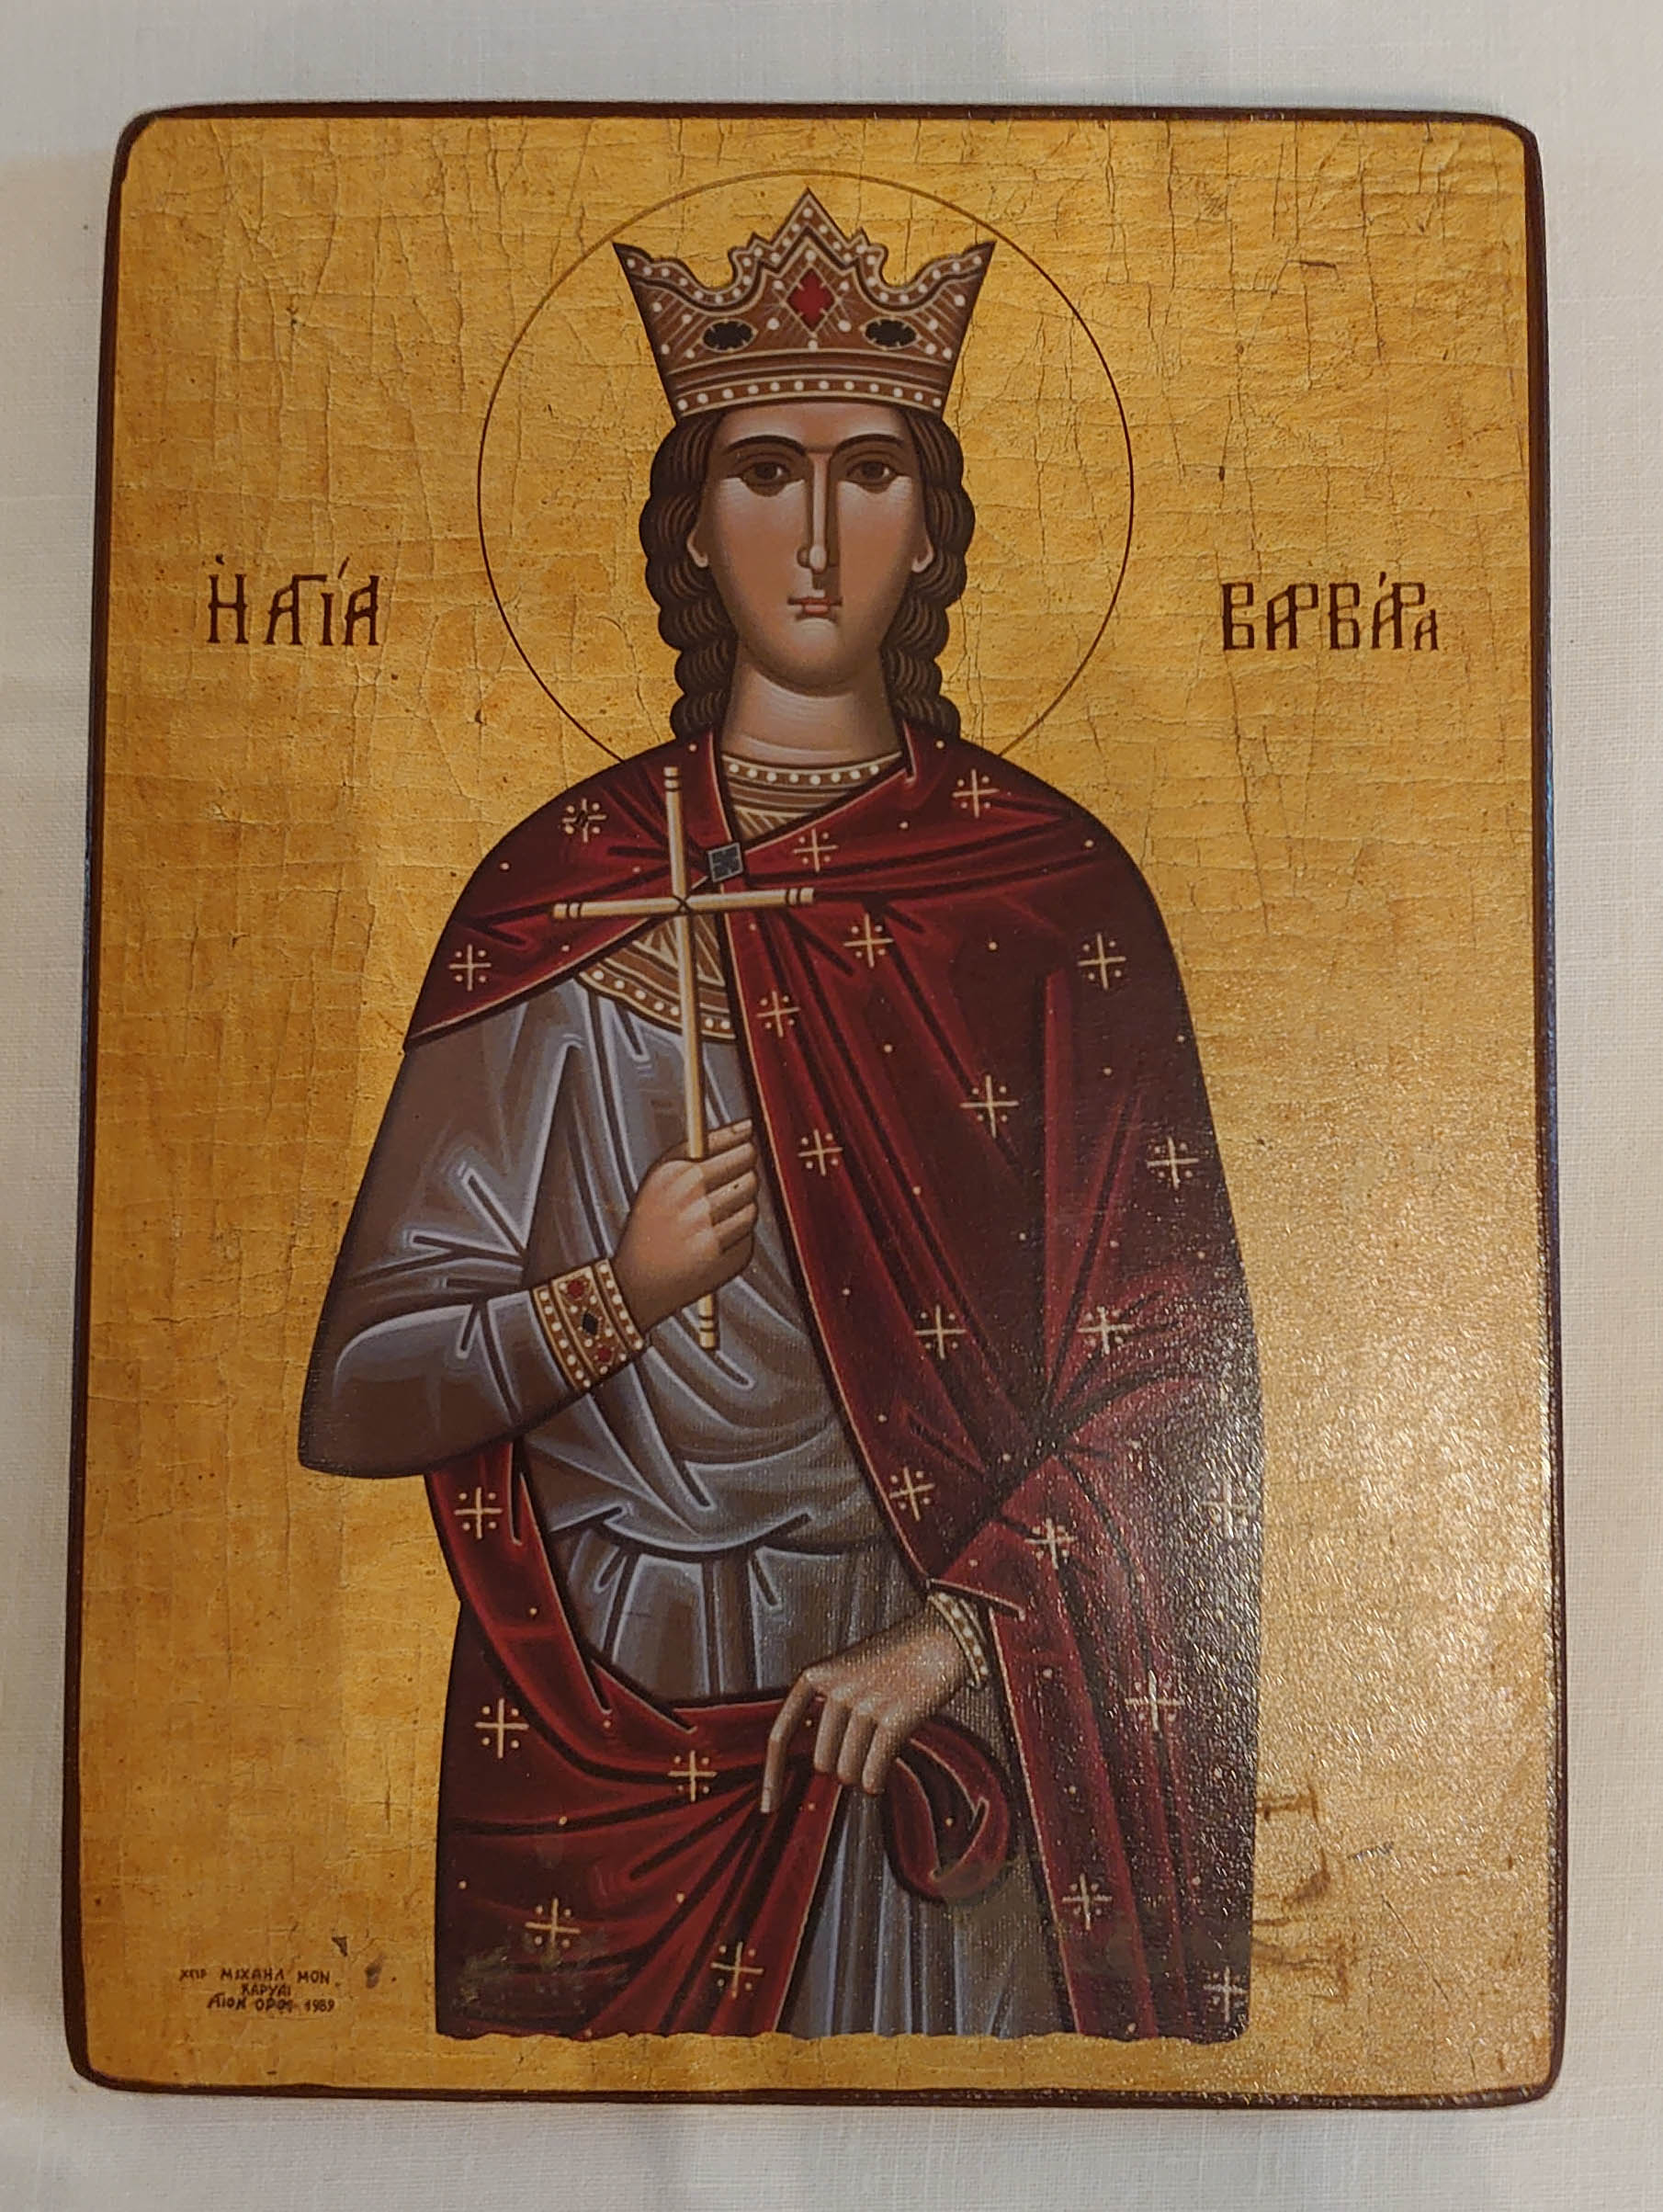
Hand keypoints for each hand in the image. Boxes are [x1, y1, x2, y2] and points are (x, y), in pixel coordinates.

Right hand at [610, 1119, 758, 1332]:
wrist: (639, 1281)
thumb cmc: (653, 1223)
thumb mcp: (660, 1179)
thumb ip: (698, 1149)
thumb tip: (748, 1126)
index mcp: (675, 1170)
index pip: (732, 1142)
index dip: (743, 1142)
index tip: (747, 1141)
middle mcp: (692, 1196)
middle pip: (748, 1166)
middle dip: (744, 1170)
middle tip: (730, 1179)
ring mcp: (711, 1226)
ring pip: (753, 1199)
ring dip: (743, 1203)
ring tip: (717, 1214)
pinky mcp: (727, 1254)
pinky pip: (750, 1229)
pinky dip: (740, 1231)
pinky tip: (717, 1237)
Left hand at [760, 1607, 970, 1813]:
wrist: (943, 1637)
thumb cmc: (896, 1660)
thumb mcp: (848, 1671)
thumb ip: (828, 1707)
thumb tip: (821, 1763)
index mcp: (815, 1676)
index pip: (780, 1735)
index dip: (772, 1776)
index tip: (769, 1807)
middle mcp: (835, 1691)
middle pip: (821, 1762)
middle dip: (841, 1764)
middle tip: (866, 1744)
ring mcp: (864, 1705)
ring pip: (847, 1773)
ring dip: (863, 1773)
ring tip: (880, 1748)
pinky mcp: (894, 1720)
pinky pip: (873, 1774)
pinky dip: (876, 1782)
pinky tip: (881, 1778)